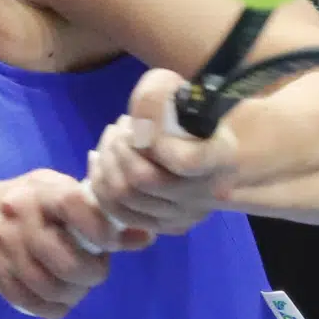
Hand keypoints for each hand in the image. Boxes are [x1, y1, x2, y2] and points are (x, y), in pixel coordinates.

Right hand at [0, 169, 155, 318]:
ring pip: (49, 286)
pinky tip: (54, 301)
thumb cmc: (22, 210)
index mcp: (41, 189)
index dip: (101, 229)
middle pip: (67, 259)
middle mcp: (19, 212)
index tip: (110, 244)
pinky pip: (29, 301)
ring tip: (74, 288)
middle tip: (93, 272)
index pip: (75, 204)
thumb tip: (146, 236)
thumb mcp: (55, 200)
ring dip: (71, 295)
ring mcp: (1, 241)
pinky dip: (51, 308)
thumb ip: (97, 216)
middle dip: (90, 274)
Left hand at [86, 68, 240, 236]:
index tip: (138, 121)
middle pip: (143, 180)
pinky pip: (118, 211)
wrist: (209, 147)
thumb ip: (158, 94)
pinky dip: (100, 183)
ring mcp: (185, 214)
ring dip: (107, 163)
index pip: (186, 161)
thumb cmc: (191, 113)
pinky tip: (99, 160)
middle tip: (119, 128)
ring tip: (111, 140)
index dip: (152, 141)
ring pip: (125, 197)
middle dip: (118, 149)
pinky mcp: (165, 226)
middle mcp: (205, 193)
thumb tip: (134, 119)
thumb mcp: (181, 92)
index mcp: (219, 158)